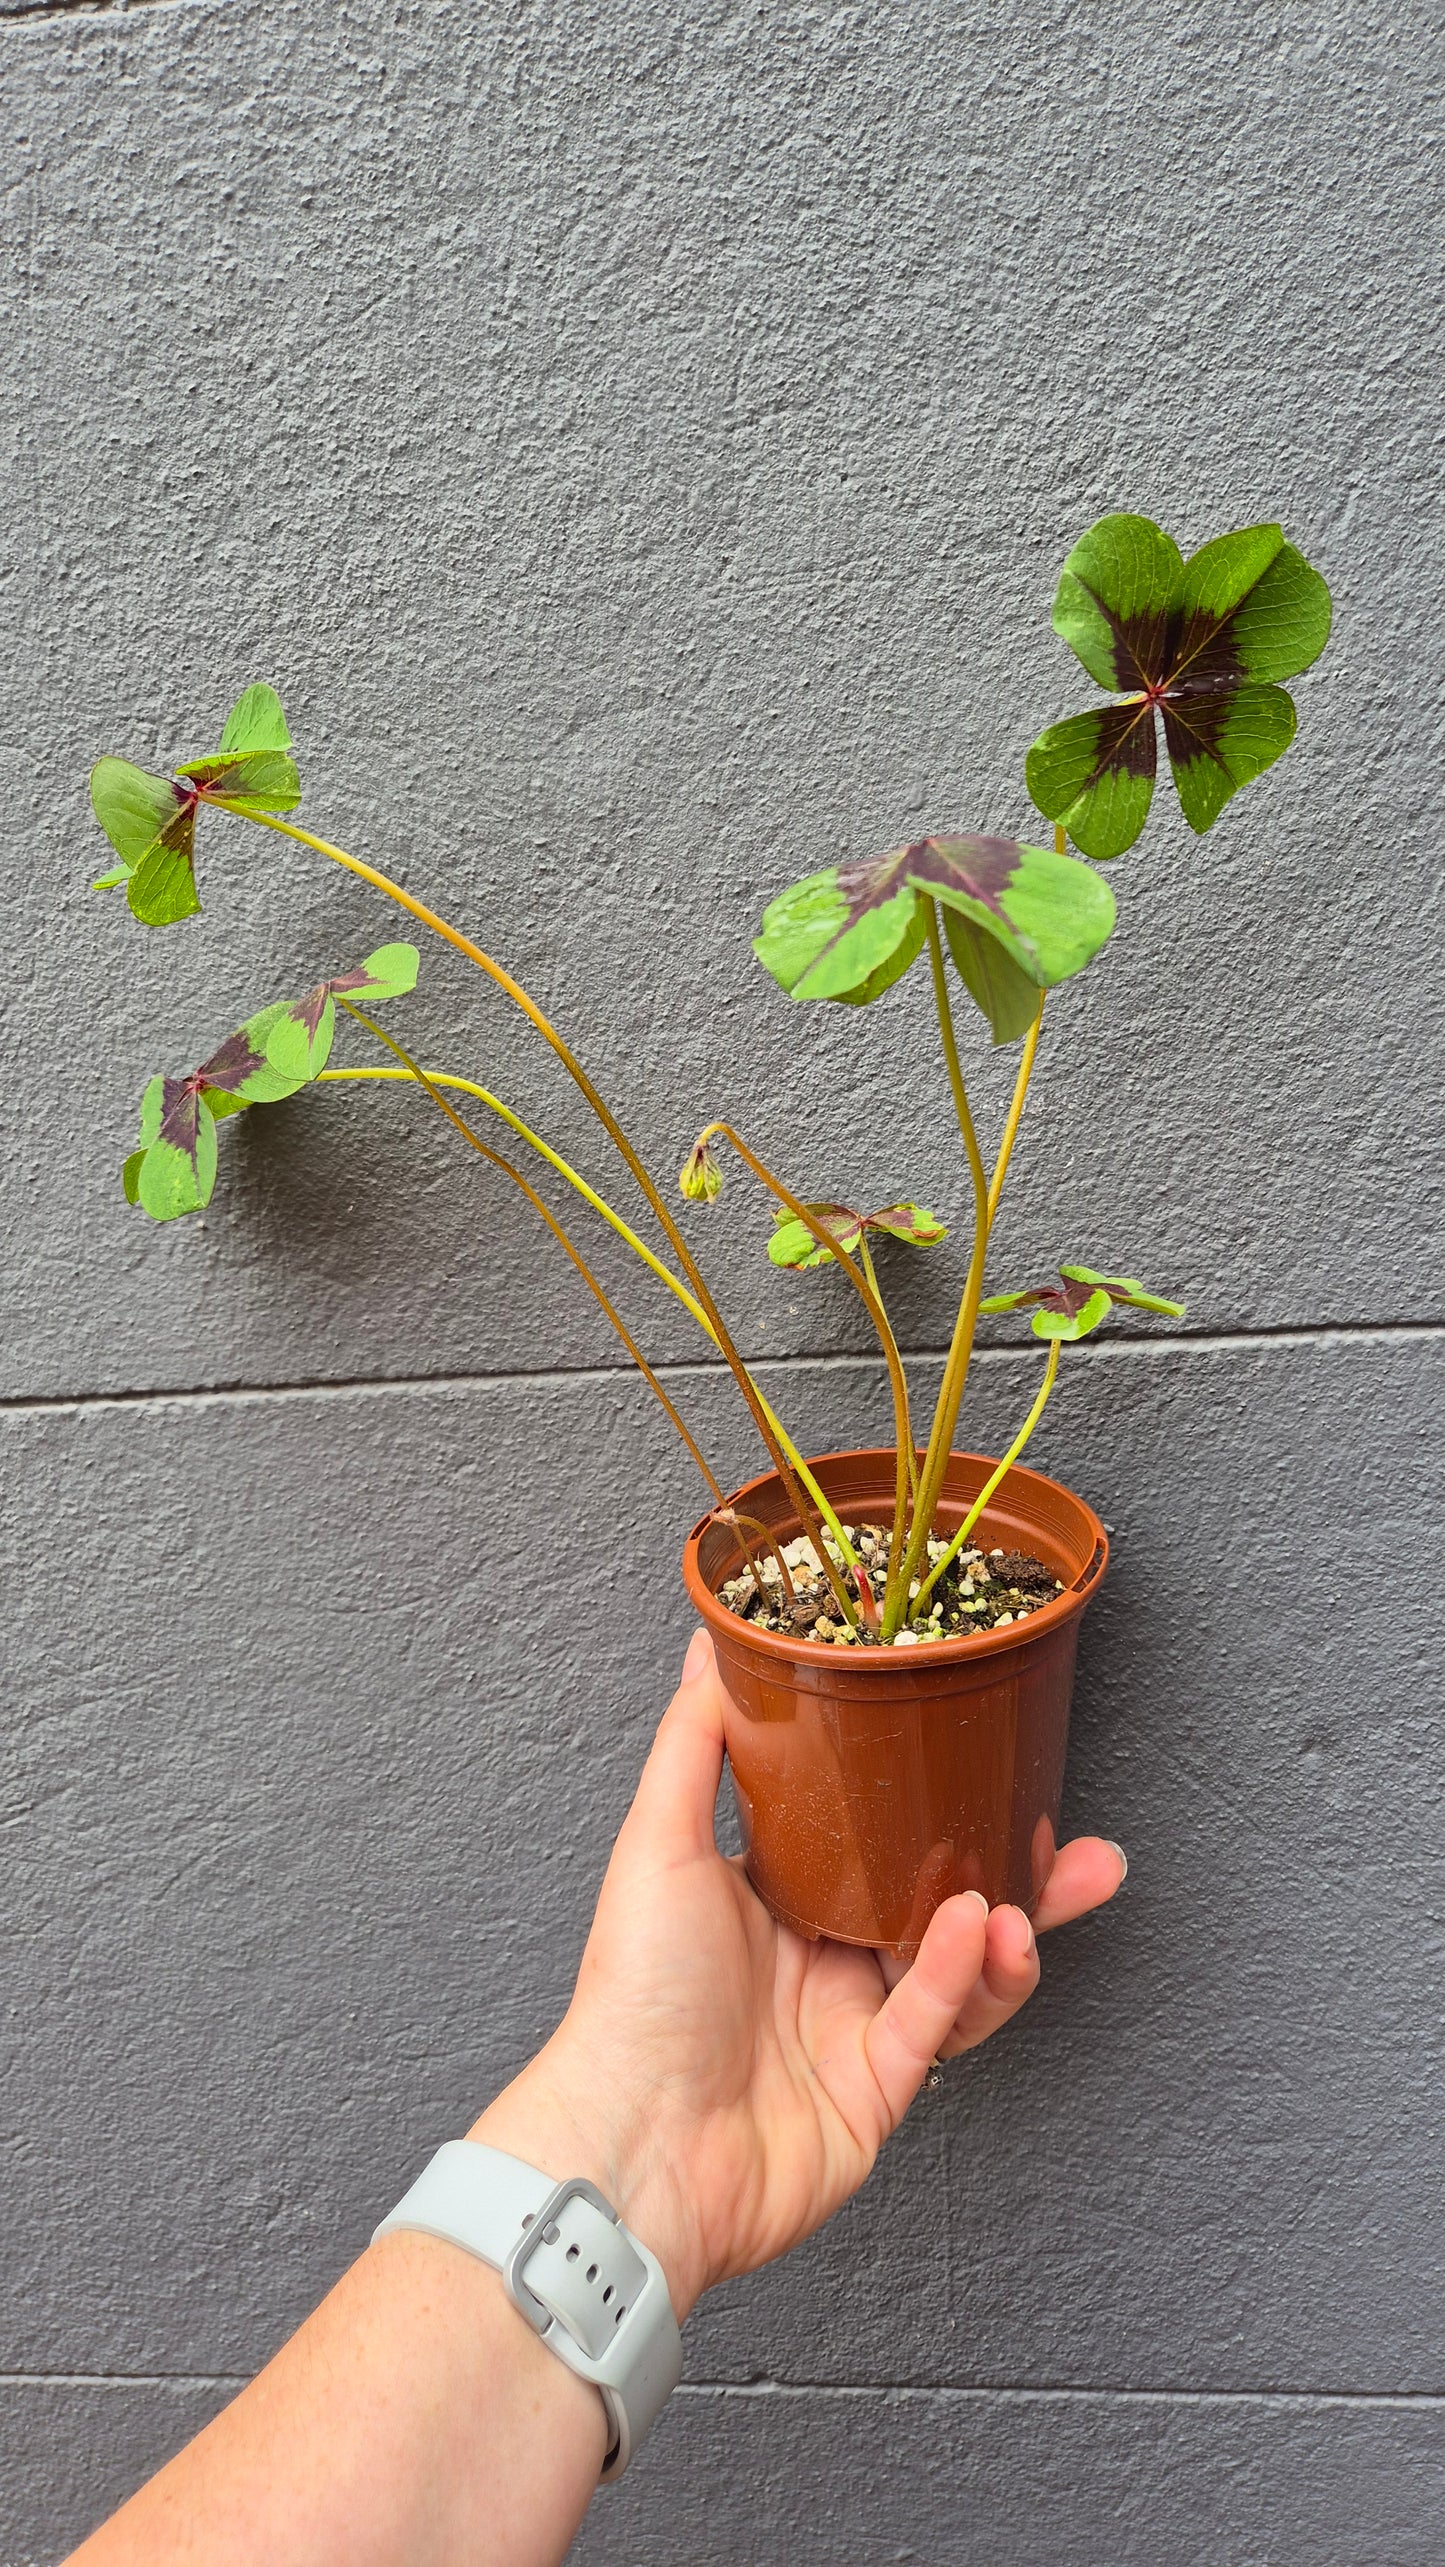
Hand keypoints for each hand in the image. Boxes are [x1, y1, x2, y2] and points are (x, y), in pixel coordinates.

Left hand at [473, 1629, 1124, 2319]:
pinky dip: (963, 1976)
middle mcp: (817, 1961)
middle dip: (1014, 1877)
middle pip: (935, 1903)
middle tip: (1073, 1844)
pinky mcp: (877, 2092)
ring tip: (1028, 1896)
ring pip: (957, 1968)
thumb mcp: (660, 1843)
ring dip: (1005, 1929)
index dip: (934, 1807)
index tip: (986, 1766)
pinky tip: (980, 1933)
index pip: (872, 1839)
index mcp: (772, 1898)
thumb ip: (696, 1742)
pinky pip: (938, 2025)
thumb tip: (709, 1647)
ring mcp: (850, 2029)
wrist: (635, 2144)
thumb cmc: (631, 1996)